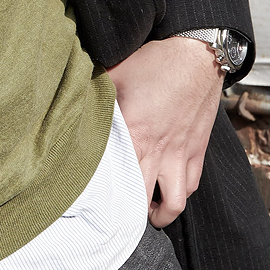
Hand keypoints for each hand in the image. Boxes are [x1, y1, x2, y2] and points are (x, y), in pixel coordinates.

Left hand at [107, 37, 223, 227]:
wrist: (197, 54)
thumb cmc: (153, 62)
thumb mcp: (114, 74)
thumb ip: (95, 96)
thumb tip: (72, 102)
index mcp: (133, 135)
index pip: (117, 181)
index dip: (105, 199)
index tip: (93, 204)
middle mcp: (158, 151)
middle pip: (144, 201)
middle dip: (130, 215)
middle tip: (117, 214)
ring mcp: (181, 153)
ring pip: (176, 203)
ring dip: (162, 213)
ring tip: (148, 210)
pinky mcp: (197, 150)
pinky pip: (191, 184)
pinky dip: (181, 193)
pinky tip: (168, 188)